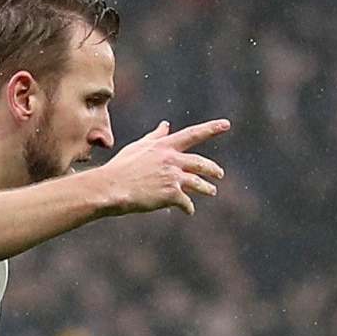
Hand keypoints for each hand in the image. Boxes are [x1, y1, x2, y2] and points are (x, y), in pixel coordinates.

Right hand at [101, 118, 229, 215]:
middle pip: (199, 163)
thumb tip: (166, 125)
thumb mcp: (138, 147)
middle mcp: (171, 159)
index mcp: (164, 146)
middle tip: (219, 174)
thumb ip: (155, 137)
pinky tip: (189, 211)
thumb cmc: (120, 168)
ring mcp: (172, 177)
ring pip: (197, 183)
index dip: (211, 129)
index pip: (192, 134)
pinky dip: (189, 207)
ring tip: (212, 191)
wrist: (111, 188)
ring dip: (206, 188)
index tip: (226, 124)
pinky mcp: (171, 194)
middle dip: (212, 169)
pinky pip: (186, 202)